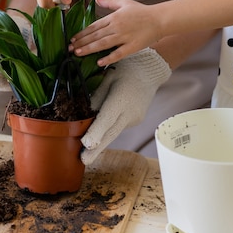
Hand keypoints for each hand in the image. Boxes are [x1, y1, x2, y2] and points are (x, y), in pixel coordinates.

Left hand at [71, 0, 162, 65]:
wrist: (160, 19)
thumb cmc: (142, 11)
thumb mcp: (124, 3)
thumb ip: (109, 2)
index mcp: (113, 17)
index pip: (93, 26)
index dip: (82, 33)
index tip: (72, 39)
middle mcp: (116, 27)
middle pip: (95, 36)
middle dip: (81, 42)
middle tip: (70, 49)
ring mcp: (124, 37)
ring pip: (103, 44)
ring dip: (89, 49)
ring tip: (78, 53)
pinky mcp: (132, 47)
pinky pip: (118, 54)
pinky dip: (108, 58)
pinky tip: (99, 62)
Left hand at [81, 48, 171, 164]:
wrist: (148, 71)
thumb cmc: (123, 71)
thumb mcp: (106, 80)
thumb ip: (96, 99)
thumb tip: (84, 117)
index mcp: (121, 99)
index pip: (107, 118)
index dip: (96, 131)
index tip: (86, 144)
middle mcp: (130, 112)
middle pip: (111, 133)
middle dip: (97, 149)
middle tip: (84, 161)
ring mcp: (135, 118)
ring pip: (114, 132)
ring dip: (101, 142)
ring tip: (86, 153)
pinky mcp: (136, 120)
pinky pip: (119, 126)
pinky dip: (108, 130)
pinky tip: (99, 134)